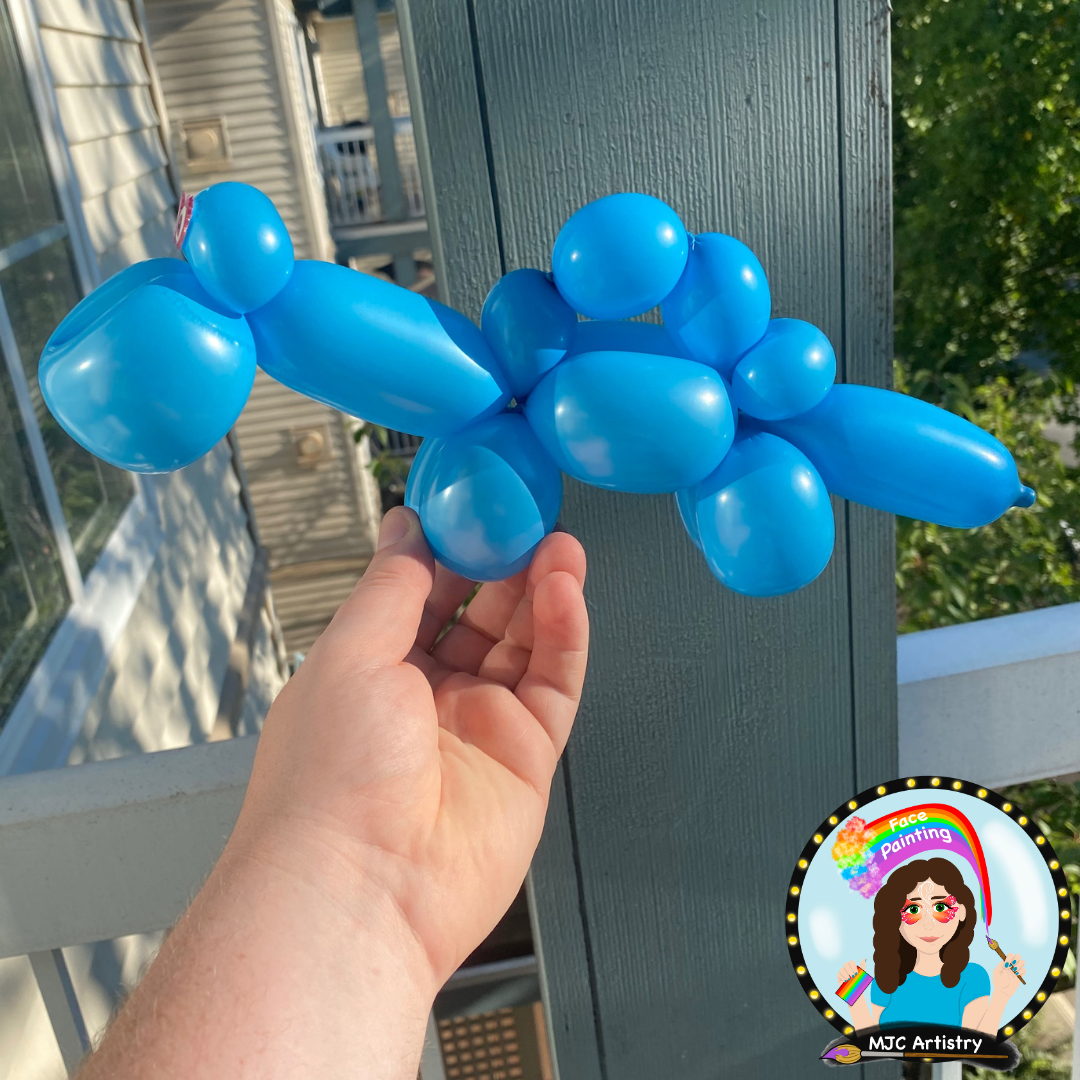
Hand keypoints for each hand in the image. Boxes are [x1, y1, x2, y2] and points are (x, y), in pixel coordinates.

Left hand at [231, 507, 588, 991]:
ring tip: (561, 543)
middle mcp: (427, 696)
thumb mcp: (351, 652)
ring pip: (524, 642)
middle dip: (506, 563)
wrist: (360, 890)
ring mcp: (480, 726)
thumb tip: (404, 526)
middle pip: (480, 613)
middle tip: (532, 517)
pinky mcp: (527, 755)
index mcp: (371, 669)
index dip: (451, 547)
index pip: (421, 592)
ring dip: (543, 589)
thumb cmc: (329, 779)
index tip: (478, 505)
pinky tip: (565, 589)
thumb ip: (392, 584)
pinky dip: (564, 632)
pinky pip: (554, 680)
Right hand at [838, 959, 866, 985]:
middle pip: (845, 964)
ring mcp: (842, 972)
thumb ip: (862, 966)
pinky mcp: (839, 977)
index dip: (853, 966)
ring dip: (845, 974)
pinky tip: (846, 981)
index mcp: (852, 967)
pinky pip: (839, 974)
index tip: (856, 973)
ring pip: (841, 969)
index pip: (851, 962)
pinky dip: (842, 977)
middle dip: (849, 970)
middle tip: (853, 976)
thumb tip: (864, 959)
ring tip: (849, 979)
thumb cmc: (859, 982)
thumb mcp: (862, 974)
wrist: (856, 991)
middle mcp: (846, 968)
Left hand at [992, 953, 1024, 995]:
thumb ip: (1000, 965)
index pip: (1010, 955)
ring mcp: (1016, 970)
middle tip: (1012, 965)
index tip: (1006, 965)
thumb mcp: (996, 972)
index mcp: (1005, 963)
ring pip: (1022, 962)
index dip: (1009, 958)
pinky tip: (1016, 974)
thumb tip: (1005, 962)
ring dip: (1019, 965)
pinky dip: (1021, 971)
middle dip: (1016, 959)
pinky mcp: (1020, 976)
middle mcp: (1011, 965)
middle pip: (1018, 956)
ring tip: (1014, 970)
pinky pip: (1024, 970)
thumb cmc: (998, 981)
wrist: (1003, 991)